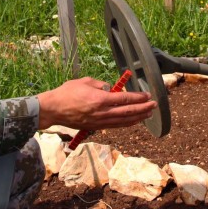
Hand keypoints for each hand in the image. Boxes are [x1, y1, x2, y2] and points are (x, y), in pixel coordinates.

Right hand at [37, 77, 156, 129]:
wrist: (53, 109)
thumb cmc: (67, 92)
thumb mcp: (85, 81)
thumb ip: (101, 85)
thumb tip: (112, 90)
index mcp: (101, 99)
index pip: (125, 99)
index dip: (139, 98)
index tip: (148, 95)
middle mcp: (103, 112)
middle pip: (128, 112)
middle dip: (143, 108)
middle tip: (154, 105)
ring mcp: (100, 122)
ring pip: (124, 121)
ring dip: (138, 118)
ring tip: (148, 114)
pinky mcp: (96, 127)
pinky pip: (116, 126)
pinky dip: (127, 123)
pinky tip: (133, 121)